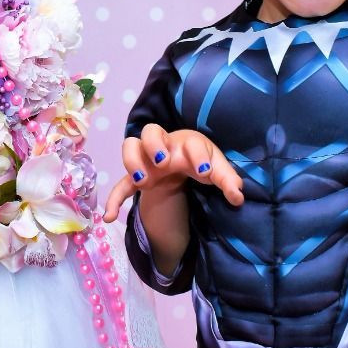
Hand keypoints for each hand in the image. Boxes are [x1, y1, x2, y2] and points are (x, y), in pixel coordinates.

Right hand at [102, 123, 244, 221]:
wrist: (184, 165)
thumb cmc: (201, 162)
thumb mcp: (217, 170)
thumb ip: (228, 182)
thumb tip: (237, 197)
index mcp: (188, 142)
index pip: (191, 142)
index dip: (198, 156)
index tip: (204, 173)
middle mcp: (164, 145)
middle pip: (151, 131)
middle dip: (155, 145)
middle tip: (163, 163)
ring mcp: (147, 159)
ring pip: (130, 146)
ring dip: (132, 161)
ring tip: (141, 182)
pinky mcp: (137, 177)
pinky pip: (121, 184)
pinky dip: (114, 198)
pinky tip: (109, 217)